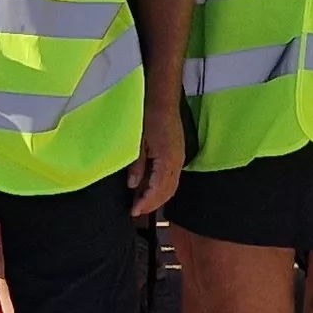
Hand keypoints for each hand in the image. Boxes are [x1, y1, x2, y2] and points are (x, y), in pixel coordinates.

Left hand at [128, 99, 183, 219]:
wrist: (163, 101)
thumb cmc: (148, 118)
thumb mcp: (138, 143)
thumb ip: (137, 166)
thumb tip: (132, 185)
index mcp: (167, 160)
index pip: (158, 189)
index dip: (146, 202)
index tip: (134, 211)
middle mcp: (177, 162)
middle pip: (167, 192)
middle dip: (152, 204)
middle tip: (136, 211)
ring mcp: (179, 159)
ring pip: (172, 187)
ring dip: (158, 198)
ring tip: (142, 204)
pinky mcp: (178, 156)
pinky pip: (172, 179)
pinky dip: (162, 188)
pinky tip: (150, 189)